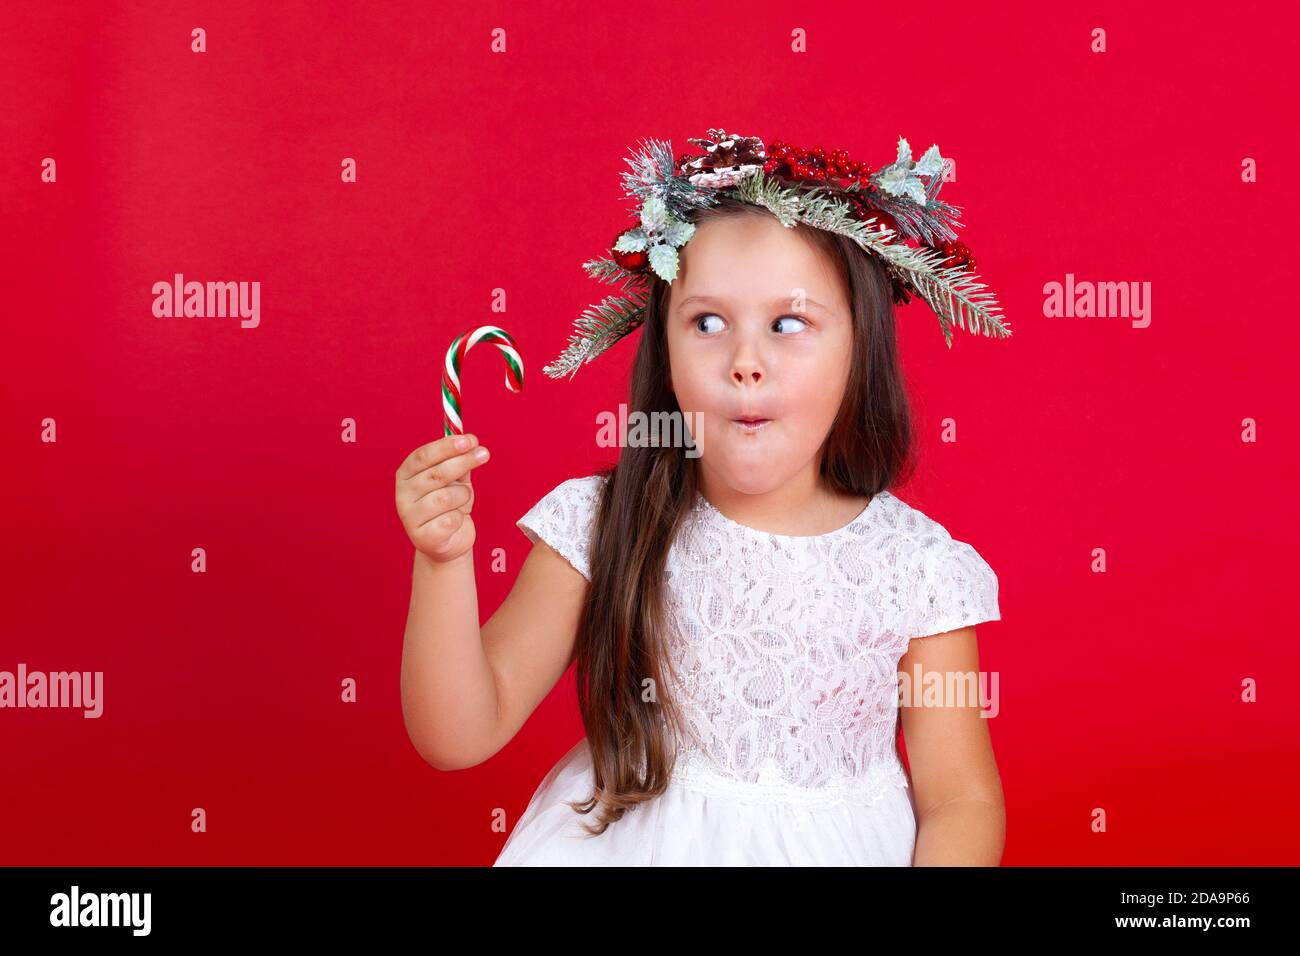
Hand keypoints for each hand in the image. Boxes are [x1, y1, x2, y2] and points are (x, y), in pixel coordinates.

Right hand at [395, 433, 490, 562]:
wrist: (449, 541)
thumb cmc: (450, 506)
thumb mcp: (456, 479)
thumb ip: (460, 461)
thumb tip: (472, 443)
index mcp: (406, 475)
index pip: (423, 456)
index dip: (446, 446)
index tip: (469, 439)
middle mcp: (403, 494)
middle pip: (436, 474)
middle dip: (463, 462)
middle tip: (484, 454)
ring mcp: (410, 517)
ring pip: (447, 497)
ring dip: (463, 496)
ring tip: (462, 501)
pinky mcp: (422, 537)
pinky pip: (451, 520)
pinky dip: (460, 517)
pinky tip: (455, 520)